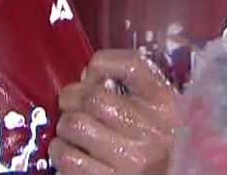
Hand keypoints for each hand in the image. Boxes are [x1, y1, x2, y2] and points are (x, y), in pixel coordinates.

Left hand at [51, 50, 181, 174]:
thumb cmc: (156, 144)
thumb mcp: (158, 110)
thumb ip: (132, 85)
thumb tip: (87, 78)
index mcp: (165, 105)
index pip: (132, 65)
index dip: (100, 65)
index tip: (91, 76)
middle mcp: (152, 131)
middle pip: (93, 97)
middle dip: (71, 98)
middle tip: (71, 106)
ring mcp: (132, 160)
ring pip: (75, 125)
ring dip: (65, 127)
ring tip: (73, 132)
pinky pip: (68, 158)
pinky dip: (61, 152)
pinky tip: (72, 152)